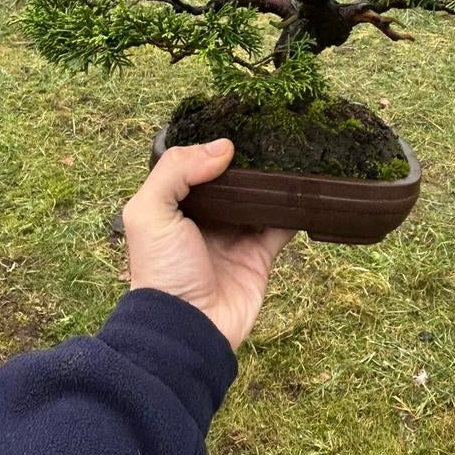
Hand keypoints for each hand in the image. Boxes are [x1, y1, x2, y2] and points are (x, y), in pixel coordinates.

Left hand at [122, 140, 293, 350]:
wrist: (188, 330)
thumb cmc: (162, 269)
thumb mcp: (150, 212)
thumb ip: (177, 171)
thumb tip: (224, 147)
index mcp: (175, 207)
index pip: (194, 168)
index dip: (211, 149)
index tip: (237, 124)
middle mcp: (205, 219)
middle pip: (230, 183)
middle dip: (247, 163)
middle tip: (270, 134)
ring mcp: (235, 238)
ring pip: (258, 201)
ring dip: (272, 183)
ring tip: (292, 153)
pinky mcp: (260, 257)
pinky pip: (281, 227)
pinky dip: (293, 211)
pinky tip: (304, 189)